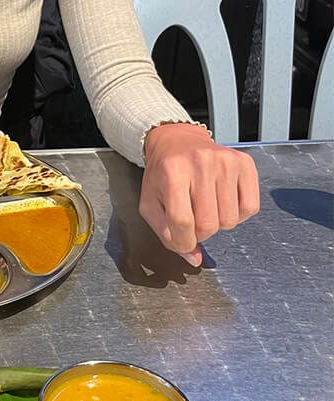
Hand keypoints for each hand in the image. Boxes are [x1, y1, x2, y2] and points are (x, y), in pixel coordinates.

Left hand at [139, 123, 259, 265]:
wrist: (177, 142)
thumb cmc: (163, 174)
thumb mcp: (151, 203)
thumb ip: (166, 234)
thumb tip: (193, 258)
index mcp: (172, 171)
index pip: (182, 222)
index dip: (182, 242)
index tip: (182, 242)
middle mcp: (200, 163)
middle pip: (208, 224)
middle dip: (199, 233)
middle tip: (192, 219)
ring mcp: (225, 161)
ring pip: (230, 220)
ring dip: (217, 223)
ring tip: (206, 207)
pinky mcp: (244, 163)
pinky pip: (250, 207)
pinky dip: (237, 214)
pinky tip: (223, 203)